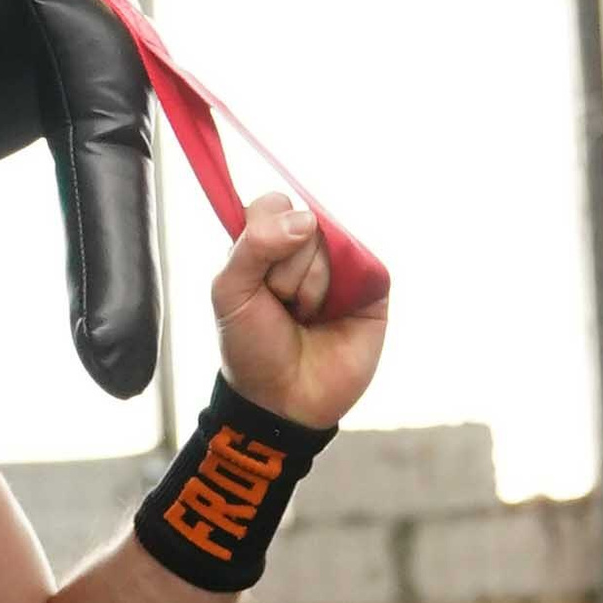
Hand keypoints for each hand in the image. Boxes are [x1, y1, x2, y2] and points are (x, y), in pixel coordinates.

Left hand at [212, 193, 388, 437]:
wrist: (284, 399)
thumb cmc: (252, 346)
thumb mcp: (230, 292)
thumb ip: (252, 245)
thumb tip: (305, 219)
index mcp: (268, 244)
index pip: (273, 204)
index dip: (264, 235)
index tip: (255, 277)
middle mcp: (307, 248)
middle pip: (303, 222)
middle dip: (284, 270)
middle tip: (281, 305)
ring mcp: (341, 263)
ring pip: (331, 243)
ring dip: (309, 287)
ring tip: (305, 316)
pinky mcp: (372, 283)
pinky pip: (362, 264)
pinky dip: (340, 294)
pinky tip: (332, 317)